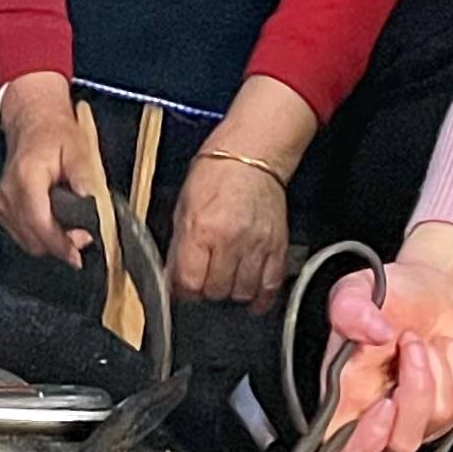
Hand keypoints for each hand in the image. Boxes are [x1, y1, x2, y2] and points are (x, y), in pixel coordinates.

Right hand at [0, 75, 90, 264]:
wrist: (34, 122)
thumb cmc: (54, 134)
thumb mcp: (81, 152)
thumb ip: (88, 183)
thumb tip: (99, 211)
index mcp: (26, 179)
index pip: (40, 224)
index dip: (63, 243)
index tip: (80, 250)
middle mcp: (8, 194)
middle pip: (35, 240)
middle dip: (62, 244)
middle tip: (84, 235)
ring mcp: (2, 204)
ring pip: (30, 243)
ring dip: (52, 241)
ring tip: (71, 226)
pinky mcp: (2, 211)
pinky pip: (24, 236)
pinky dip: (41, 235)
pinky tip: (54, 220)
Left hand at [168, 148, 288, 305]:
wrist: (251, 155)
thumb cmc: (215, 174)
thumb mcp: (183, 208)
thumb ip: (179, 248)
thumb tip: (174, 281)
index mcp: (202, 228)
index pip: (190, 281)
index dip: (183, 289)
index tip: (184, 286)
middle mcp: (230, 239)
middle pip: (216, 291)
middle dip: (206, 288)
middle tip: (205, 276)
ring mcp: (257, 244)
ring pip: (242, 292)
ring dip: (231, 291)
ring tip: (226, 277)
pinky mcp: (278, 246)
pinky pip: (271, 285)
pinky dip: (261, 296)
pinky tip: (251, 294)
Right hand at [326, 225, 452, 451]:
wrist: (434, 294)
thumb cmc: (389, 299)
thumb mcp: (358, 288)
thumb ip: (350, 307)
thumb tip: (373, 331)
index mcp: (343, 396)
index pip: (341, 450)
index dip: (362, 442)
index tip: (383, 403)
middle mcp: (377, 414)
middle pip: (397, 442)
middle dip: (414, 397)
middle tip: (410, 347)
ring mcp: (415, 416)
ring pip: (431, 416)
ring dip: (431, 367)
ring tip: (417, 339)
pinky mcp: (446, 410)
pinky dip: (451, 364)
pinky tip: (437, 349)